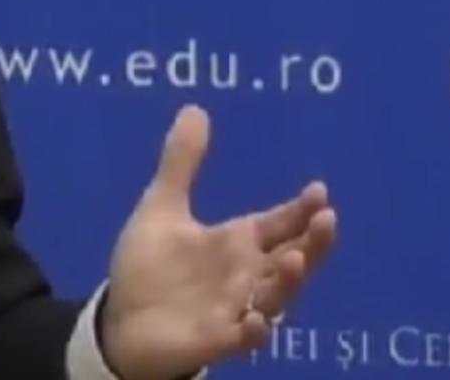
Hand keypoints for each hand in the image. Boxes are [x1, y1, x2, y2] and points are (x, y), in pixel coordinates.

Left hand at [98, 105, 337, 379]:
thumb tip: (194, 109)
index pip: (279, 224)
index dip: (300, 210)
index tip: (320, 190)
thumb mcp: (162, 208)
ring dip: (286, 282)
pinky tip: (255, 321)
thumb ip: (181, 163)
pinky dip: (251, 331)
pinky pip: (241, 339)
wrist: (122, 321)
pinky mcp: (214, 340)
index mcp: (237, 244)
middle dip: (312, 244)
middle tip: (327, 221)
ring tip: (293, 259)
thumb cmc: (152, 267)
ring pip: (273, 299)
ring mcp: (234, 310)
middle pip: (291, 260)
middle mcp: (245, 276)